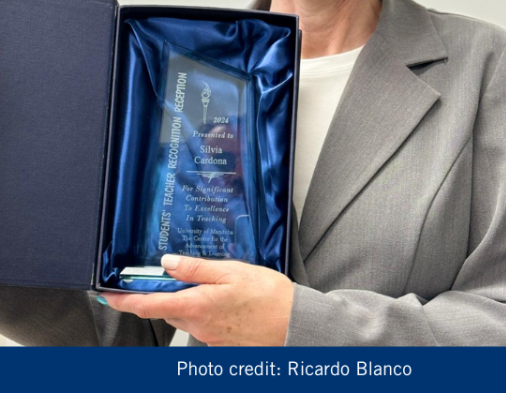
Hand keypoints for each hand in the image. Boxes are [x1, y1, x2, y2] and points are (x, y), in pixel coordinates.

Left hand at [99, 254, 293, 345]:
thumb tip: (168, 263)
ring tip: (217, 287)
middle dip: (167, 295)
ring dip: (192, 303)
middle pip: (169, 310)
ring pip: (189, 317)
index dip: (124, 300)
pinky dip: (210, 312)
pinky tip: (230, 302)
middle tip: (176, 276)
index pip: (147, 305)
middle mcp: (198, 326)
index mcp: (196, 306)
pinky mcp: (222, 343)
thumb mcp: (233, 272)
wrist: (295, 326)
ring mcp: (210, 338)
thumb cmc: (270, 298)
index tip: (108, 294)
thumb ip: (197, 268)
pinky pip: (206, 325)